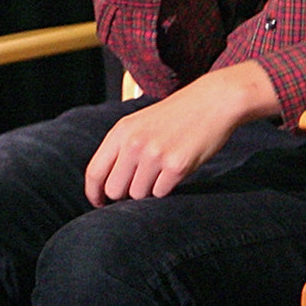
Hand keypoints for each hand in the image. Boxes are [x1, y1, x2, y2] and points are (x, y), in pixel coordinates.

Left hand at [83, 62, 275, 203]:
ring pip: (138, 195)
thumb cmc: (176, 115)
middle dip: (124, 194)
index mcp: (121, 131)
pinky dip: (167, 188)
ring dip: (149, 190)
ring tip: (162, 170)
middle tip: (139, 185)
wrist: (213, 101)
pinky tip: (176, 169)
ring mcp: (155, 155)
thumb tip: (106, 185)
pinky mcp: (177, 166)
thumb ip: (121, 148)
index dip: (93, 193)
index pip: (94, 172)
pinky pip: (161, 193)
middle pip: (114, 190)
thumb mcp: (140, 123)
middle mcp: (134, 143)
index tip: (99, 203)